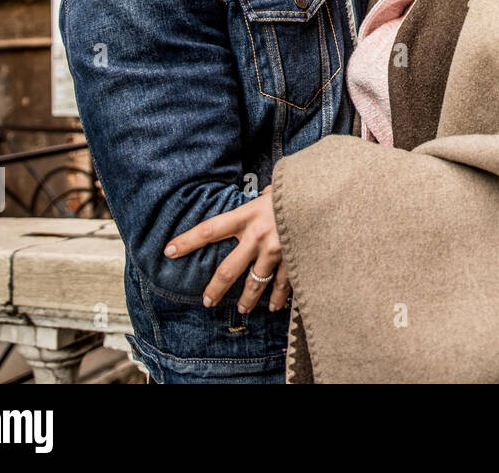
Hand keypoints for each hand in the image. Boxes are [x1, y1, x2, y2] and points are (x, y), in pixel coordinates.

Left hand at [164, 185, 290, 313]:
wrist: (329, 194)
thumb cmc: (298, 188)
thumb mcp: (275, 189)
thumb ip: (264, 200)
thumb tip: (263, 196)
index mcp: (249, 214)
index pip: (210, 230)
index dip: (187, 241)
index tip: (168, 251)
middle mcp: (258, 235)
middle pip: (228, 269)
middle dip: (216, 288)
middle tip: (208, 301)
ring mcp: (277, 250)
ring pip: (255, 283)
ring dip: (247, 299)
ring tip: (242, 310)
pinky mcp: (295, 259)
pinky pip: (283, 284)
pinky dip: (279, 297)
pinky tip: (275, 305)